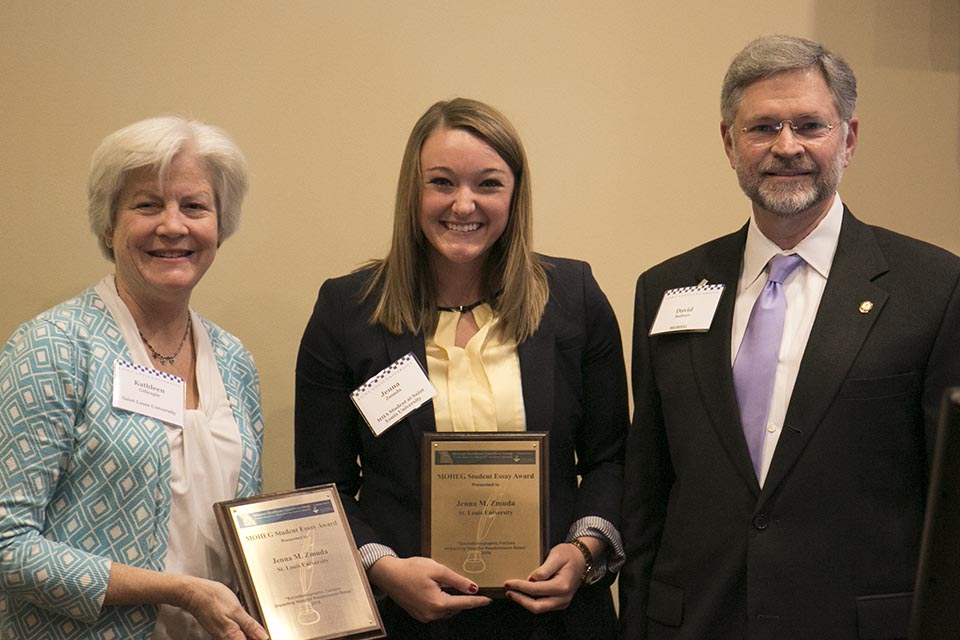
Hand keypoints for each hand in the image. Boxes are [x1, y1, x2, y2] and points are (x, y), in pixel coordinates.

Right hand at [178, 576, 268, 639]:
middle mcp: (226, 638)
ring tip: (254, 623)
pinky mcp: (219, 627)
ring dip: (249, 632)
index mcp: (232, 636)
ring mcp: (222, 633)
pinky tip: (244, 619)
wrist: (194, 593)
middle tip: (261, 628)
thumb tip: (263, 636)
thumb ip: (250, 625)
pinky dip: (242, 627)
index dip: (259, 639)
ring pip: (240, 637)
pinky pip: (234, 632)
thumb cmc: (213, 598)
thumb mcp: (236, 610)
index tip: (266, 635)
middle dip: (254, 636)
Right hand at [368, 555, 491, 622]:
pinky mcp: (419, 614)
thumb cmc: (411, 569)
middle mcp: (431, 614)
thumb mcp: (437, 570)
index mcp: (438, 603)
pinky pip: (436, 610)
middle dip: (461, 597)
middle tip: (463, 584)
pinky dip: (440, 602)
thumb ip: (457, 580)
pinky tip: (435, 589)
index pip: (464, 603)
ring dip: (450, 600)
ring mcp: (424, 616)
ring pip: (446, 610)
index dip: (478, 601)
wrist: (389, 574)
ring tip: (444, 584)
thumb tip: (472, 588)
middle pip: (455, 607)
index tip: (488, 600)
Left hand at [503, 541, 589, 613]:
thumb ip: (544, 569)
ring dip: (525, 602)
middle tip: (508, 592)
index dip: (520, 587)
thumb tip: (531, 579)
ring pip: (539, 608)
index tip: (508, 583)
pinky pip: (543, 606)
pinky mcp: (560, 602)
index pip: (536, 590)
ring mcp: (562, 602)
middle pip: (537, 606)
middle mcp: (563, 597)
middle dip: (520, 600)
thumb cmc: (569, 555)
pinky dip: (531, 601)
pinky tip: (524, 594)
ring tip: (513, 593)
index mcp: (562, 586)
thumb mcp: (557, 555)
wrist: (581, 559)